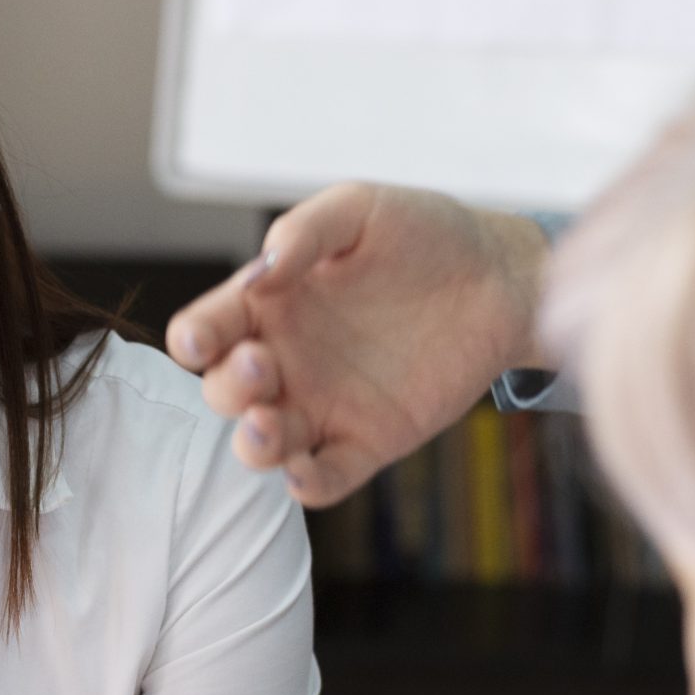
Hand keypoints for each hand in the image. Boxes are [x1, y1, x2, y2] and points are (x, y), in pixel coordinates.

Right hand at [166, 182, 549, 506]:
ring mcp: (323, 406)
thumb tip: (260, 271)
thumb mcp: (360, 211)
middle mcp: (285, 361)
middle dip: (229, 387)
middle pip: (225, 392)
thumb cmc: (424, 234)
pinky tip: (304, 473)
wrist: (501, 277)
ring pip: (264, 445)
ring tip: (267, 425)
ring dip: (255, 443)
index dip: (193, 337)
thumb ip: (305, 232)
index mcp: (268, 306)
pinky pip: (325, 477)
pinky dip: (307, 483)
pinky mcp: (367, 442)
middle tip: (259, 364)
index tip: (197, 339)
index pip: (210, 328)